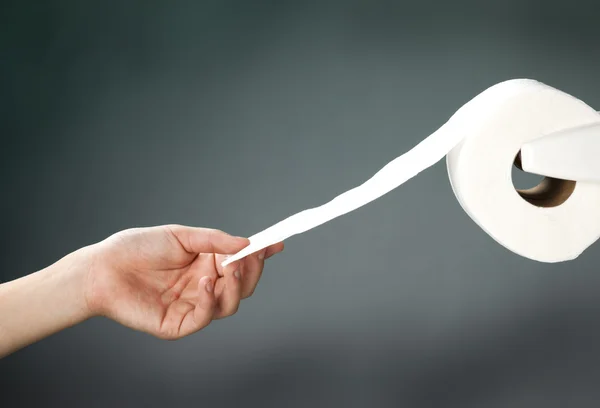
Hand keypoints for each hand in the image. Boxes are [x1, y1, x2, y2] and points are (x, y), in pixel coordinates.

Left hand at [85, 225, 282, 339]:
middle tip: (249, 256)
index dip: (259, 256)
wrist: (103, 268)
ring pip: (230, 304)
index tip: (276, 244)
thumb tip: (247, 243)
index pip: (241, 263)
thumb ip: (215, 240)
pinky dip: (211, 300)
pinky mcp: (179, 323)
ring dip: (234, 286)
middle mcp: (204, 286)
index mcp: (206, 264)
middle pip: (242, 287)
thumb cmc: (138, 248)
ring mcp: (193, 306)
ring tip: (228, 267)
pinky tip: (206, 283)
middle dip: (251, 271)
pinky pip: (204, 317)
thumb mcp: (181, 235)